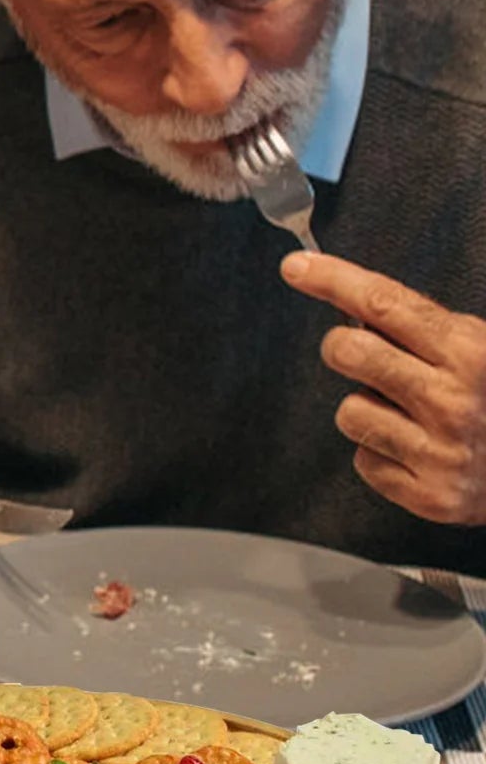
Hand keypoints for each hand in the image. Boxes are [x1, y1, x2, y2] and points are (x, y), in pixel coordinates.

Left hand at [281, 251, 485, 523]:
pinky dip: (381, 456)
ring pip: (349, 411)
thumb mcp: (479, 348)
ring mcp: (442, 451)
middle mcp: (455, 399)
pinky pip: (365, 461)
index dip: (333, 280)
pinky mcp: (431, 495)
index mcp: (472, 352)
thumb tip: (351, 302)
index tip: (296, 268)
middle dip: (343, 348)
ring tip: (409, 416)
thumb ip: (423, 328)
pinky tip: (417, 452)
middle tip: (361, 355)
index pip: (384, 303)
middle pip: (350, 352)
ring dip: (367, 410)